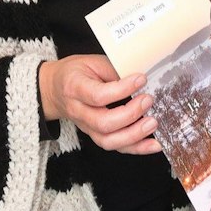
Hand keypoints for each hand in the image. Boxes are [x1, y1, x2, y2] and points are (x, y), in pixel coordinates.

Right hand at [37, 54, 159, 154]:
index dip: (122, 89)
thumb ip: (113, 69)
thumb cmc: (76, 72)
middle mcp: (79, 111)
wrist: (55, 89)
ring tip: (153, 122)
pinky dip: (137, 148)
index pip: (98, 95)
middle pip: (103, 123)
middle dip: (131, 114)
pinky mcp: (96, 136)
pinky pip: (116, 147)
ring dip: (134, 135)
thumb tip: (140, 79)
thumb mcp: (91, 61)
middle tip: (148, 100)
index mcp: (75, 87)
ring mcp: (86, 127)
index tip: (141, 79)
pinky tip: (155, 144)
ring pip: (108, 141)